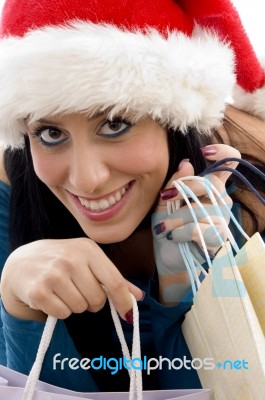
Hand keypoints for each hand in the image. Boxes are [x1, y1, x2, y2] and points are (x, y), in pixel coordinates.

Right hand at [0, 238, 142, 321]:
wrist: (22, 261)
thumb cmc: (62, 261)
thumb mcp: (88, 261)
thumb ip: (113, 278)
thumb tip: (138, 296)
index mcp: (88, 249)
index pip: (114, 281)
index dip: (123, 301)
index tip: (128, 314)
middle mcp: (72, 259)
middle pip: (98, 299)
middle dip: (92, 301)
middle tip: (79, 291)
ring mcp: (54, 274)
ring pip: (80, 308)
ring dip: (74, 306)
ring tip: (64, 291)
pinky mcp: (39, 291)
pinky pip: (62, 313)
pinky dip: (59, 311)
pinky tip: (52, 296)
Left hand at [152, 144, 240, 304]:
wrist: (169, 258)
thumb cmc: (168, 227)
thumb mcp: (163, 203)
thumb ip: (174, 184)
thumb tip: (186, 164)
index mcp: (209, 188)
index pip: (228, 164)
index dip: (223, 152)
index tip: (205, 151)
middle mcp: (220, 201)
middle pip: (212, 184)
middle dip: (184, 190)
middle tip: (166, 198)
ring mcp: (222, 219)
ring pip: (200, 209)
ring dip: (175, 218)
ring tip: (163, 227)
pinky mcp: (219, 238)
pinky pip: (198, 229)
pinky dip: (179, 232)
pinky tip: (171, 236)